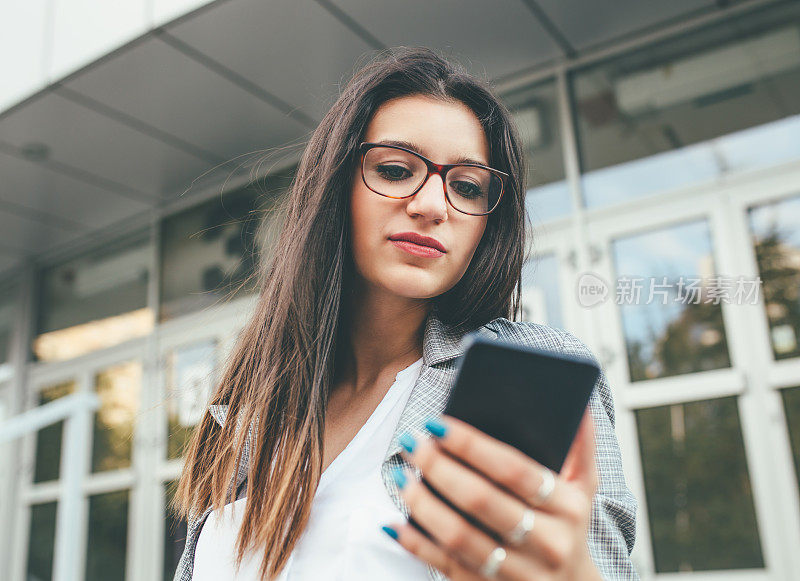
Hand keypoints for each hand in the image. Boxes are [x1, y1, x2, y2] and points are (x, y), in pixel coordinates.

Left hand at [381, 408, 601, 579]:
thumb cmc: (569, 525)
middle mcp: (547, 543)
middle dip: (440, 468)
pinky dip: (417, 544)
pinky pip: (447, 566)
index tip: (438, 423)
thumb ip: (581, 444)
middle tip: (413, 444)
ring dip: (423, 504)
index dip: (472, 445)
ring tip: (400, 477)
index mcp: (568, 508)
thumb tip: (578, 401)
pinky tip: (394, 522)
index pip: (514, 470)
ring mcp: (518, 573)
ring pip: (461, 537)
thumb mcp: (584, 488)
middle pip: (482, 501)